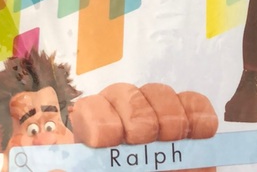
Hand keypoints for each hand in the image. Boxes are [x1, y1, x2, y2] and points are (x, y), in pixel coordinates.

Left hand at [69, 83, 217, 146]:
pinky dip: (199, 112)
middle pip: (125, 93)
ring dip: (168, 111)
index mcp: (94, 145)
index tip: (107, 140)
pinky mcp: (192, 129)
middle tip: (144, 137)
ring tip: (172, 137)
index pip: (90, 109)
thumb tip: (54, 168)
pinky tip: (202, 132)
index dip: (98, 115)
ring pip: (159, 93)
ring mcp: (160, 124)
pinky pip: (195, 103)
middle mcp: (124, 127)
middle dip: (136, 111)